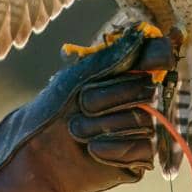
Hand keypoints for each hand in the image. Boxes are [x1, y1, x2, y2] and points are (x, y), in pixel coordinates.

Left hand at [0, 27, 173, 191]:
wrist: (36, 157)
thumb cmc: (52, 111)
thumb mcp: (77, 77)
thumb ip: (111, 57)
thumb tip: (142, 34)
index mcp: (126, 74)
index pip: (156, 59)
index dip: (148, 61)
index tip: (142, 64)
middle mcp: (140, 99)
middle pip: (148, 90)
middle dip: (109, 100)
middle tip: (82, 108)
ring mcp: (142, 128)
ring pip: (145, 121)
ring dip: (105, 127)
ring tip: (78, 133)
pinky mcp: (140, 158)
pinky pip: (144, 148)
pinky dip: (116, 150)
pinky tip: (93, 151)